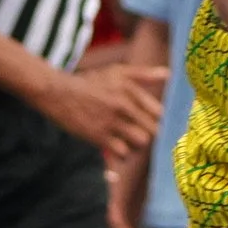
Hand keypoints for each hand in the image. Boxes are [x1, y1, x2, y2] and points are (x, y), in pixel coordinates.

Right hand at [35, 61, 168, 150]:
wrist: (58, 92)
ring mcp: (111, 123)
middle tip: (139, 133)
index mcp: (130, 91)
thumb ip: (144, 74)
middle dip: (148, 134)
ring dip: (136, 145)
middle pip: (152, 131)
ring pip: (140, 143)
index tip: (149, 122)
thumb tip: (168, 75)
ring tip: (128, 141)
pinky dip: (122, 156)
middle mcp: (123, 106)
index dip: (156, 120)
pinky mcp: (98, 137)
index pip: (159, 113)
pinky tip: (118, 153)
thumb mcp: (117, 72)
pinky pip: (121, 154)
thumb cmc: (90, 82)